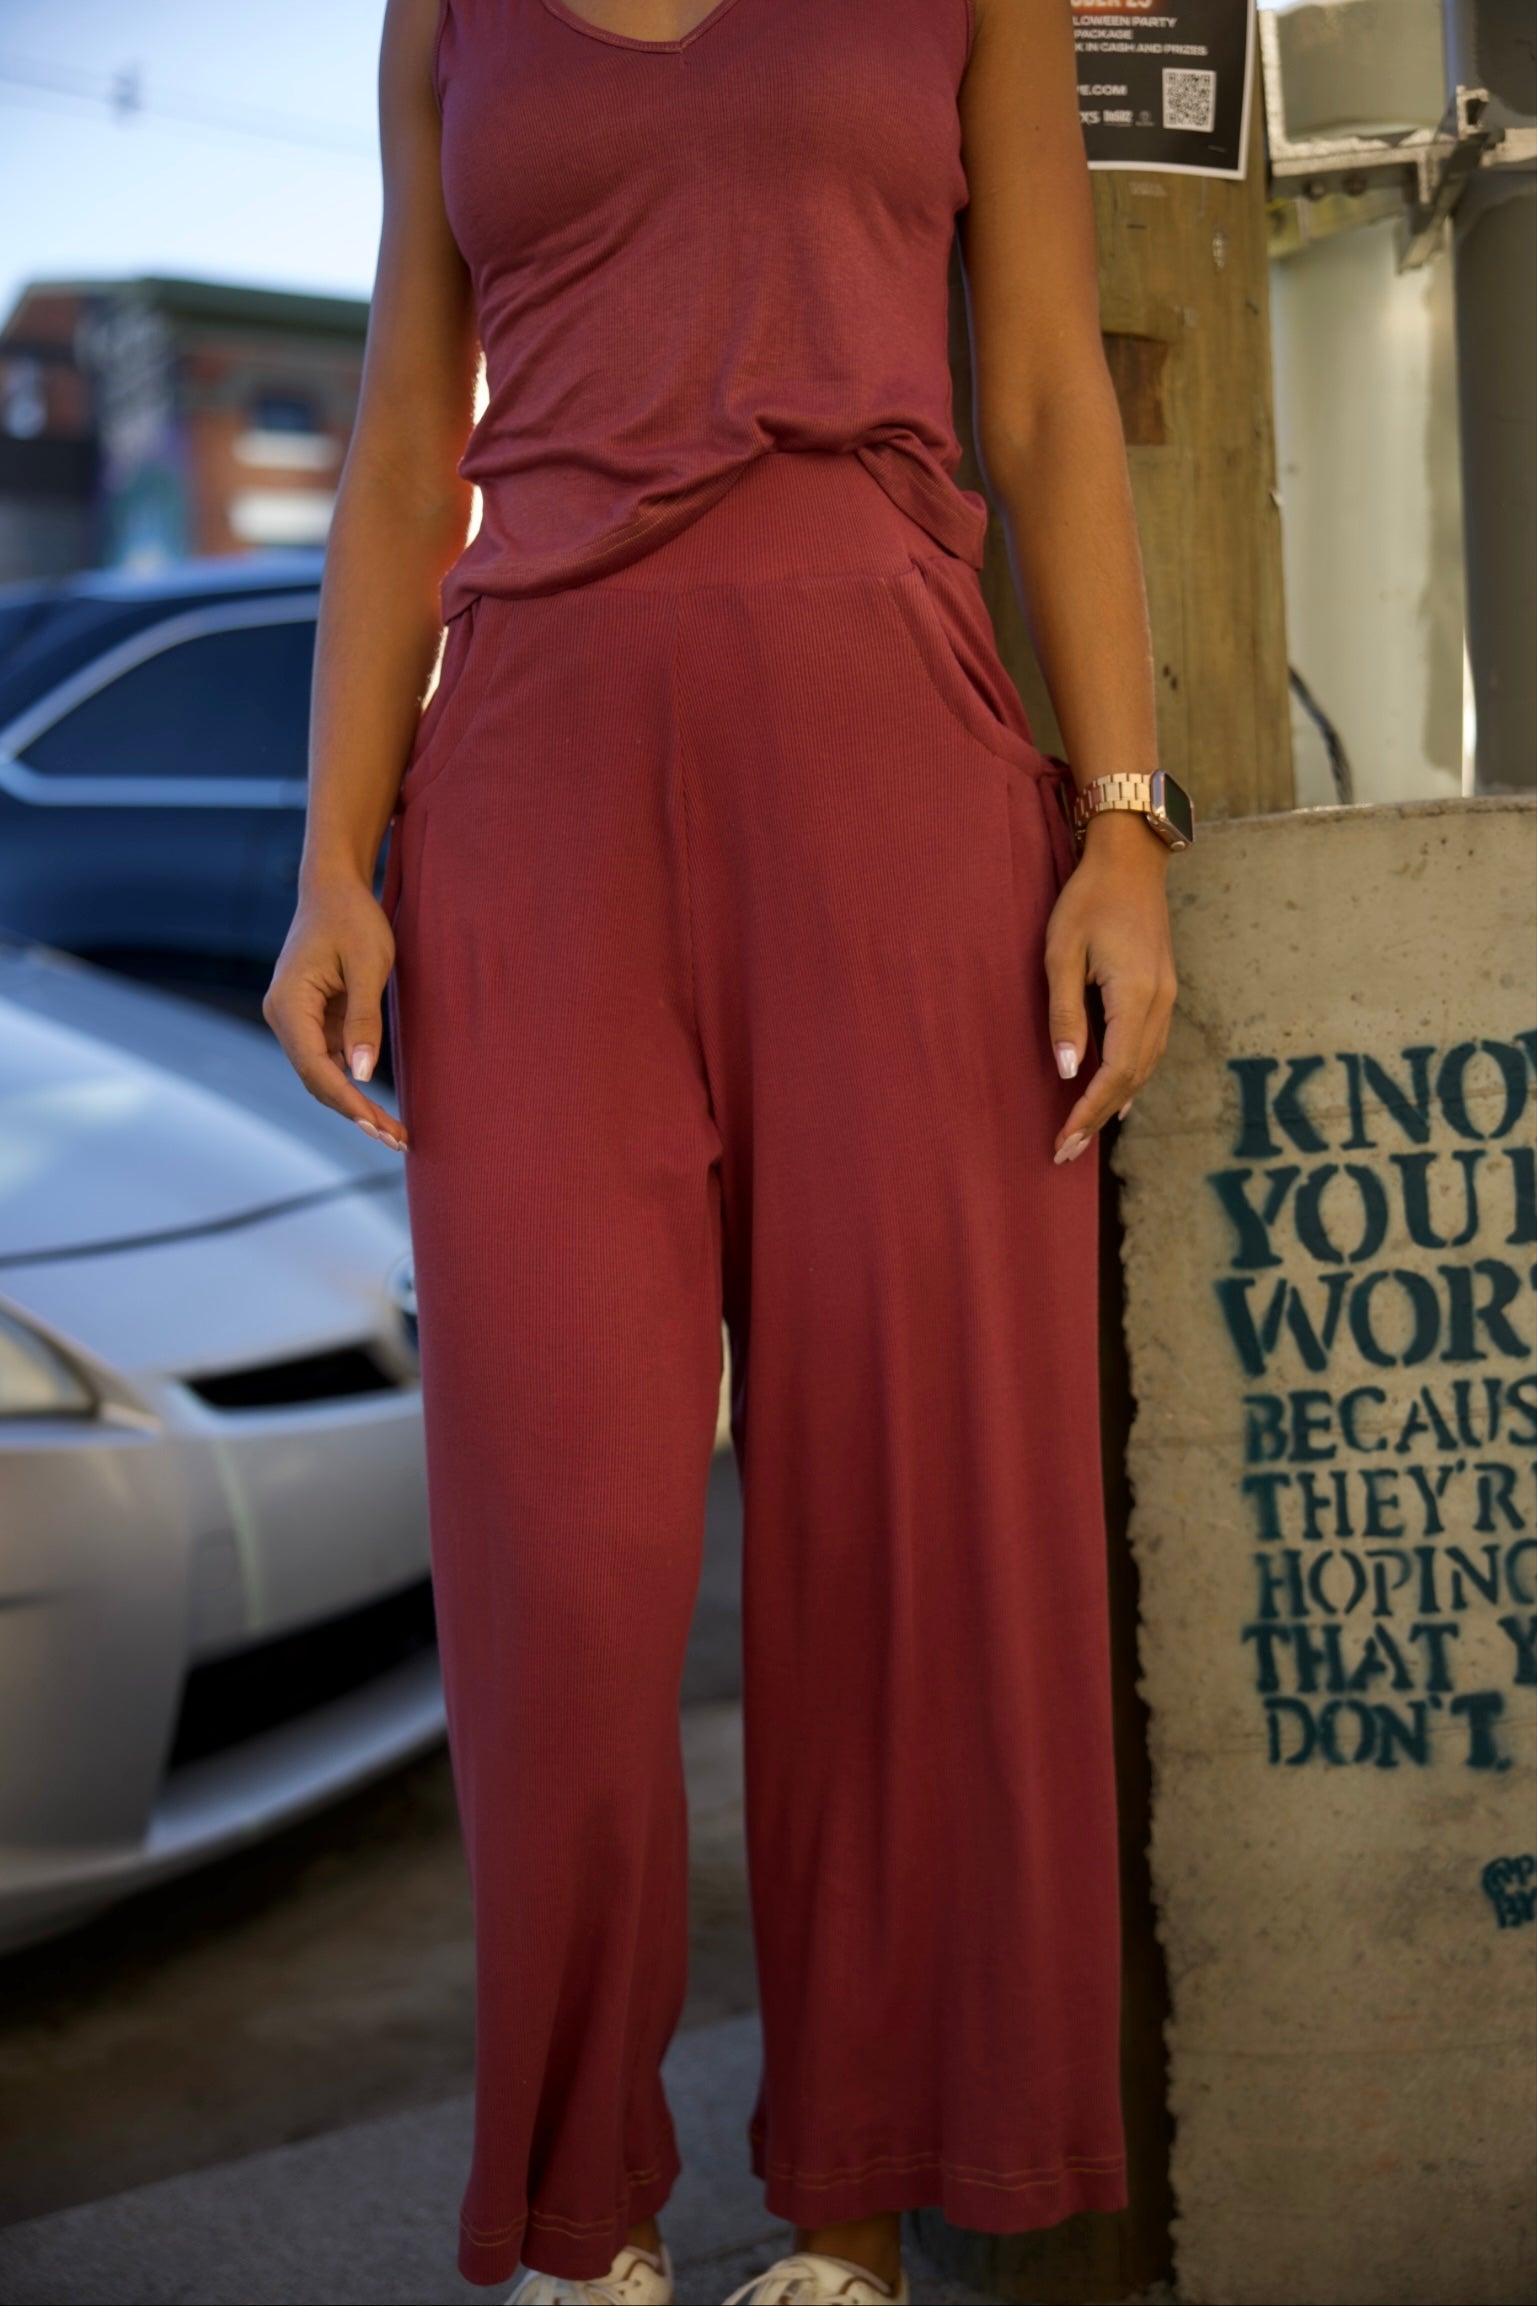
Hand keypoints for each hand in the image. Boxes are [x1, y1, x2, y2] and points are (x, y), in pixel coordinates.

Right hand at [262, 875, 407, 1150]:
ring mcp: (296, 1022)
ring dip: (355, 1106)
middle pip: (316, 1079)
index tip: (377, 1125)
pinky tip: (381, 1109)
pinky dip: (354, 1086)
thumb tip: (361, 1075)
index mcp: (288, 1004)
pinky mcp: (313, 1023)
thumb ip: (364, 1019)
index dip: (345, 1100)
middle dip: (354, 1112)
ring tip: (394, 1134)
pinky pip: (331, 1063)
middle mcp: (283, 1017)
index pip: (313, 1066)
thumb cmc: (353, 919)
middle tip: (395, 1140)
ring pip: (323, 1076)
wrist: (336, 889)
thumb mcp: (368, 965)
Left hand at [1044, 809, 1176, 1162]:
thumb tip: (1068, 1070)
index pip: (1114, 1072)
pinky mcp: (1163, 992)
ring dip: (1114, 1103)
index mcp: (1136, 997)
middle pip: (1132, 1079)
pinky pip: (1150, 1049)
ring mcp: (1167, 998)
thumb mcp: (1061, 953)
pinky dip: (1131, 1079)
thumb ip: (1064, 1014)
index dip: (1088, 1112)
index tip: (1062, 1141)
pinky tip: (1116, 1097)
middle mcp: (1160, 1004)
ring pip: (1145, 1068)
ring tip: (1083, 1133)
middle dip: (1098, 1119)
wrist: (1130, 860)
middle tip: (1065, 1152)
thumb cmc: (1088, 900)